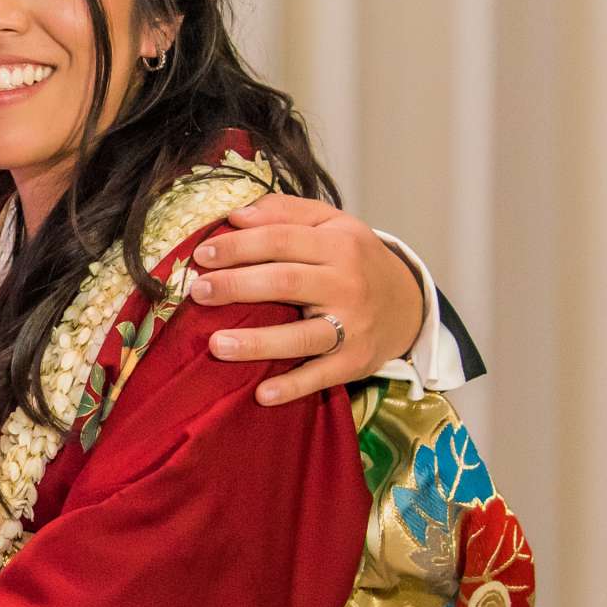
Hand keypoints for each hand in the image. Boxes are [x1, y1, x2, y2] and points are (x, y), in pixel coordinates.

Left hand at [190, 194, 424, 404]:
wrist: (407, 304)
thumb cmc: (353, 259)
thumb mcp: (331, 223)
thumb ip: (285, 212)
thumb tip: (237, 214)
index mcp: (339, 244)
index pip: (280, 239)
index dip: (238, 246)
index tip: (201, 255)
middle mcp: (348, 284)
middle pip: (285, 282)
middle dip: (236, 286)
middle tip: (198, 292)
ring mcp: (352, 326)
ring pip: (301, 336)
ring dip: (257, 342)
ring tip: (216, 345)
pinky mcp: (355, 362)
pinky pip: (321, 376)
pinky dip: (293, 387)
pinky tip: (261, 395)